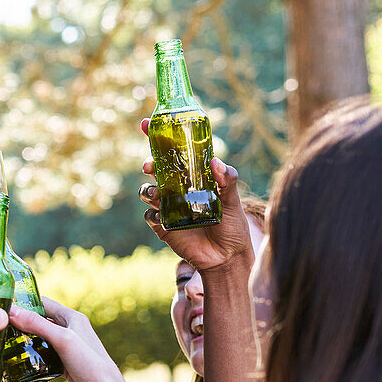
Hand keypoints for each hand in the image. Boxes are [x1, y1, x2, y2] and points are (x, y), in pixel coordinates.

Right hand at [9, 298, 153, 381]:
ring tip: (3, 342)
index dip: (25, 301)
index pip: (44, 302)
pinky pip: (44, 357)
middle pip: (41, 321)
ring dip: (25, 340)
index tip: (3, 304)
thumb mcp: (63, 340)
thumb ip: (38, 324)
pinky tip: (19, 361)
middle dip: (21, 321)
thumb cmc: (91, 367)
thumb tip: (12, 310)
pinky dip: (33, 356)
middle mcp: (71, 331)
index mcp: (74, 318)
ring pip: (41, 340)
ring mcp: (68, 350)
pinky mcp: (65, 367)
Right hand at [139, 118, 254, 274]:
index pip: (174, 152)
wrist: (226, 258)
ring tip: (158, 193)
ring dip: (149, 189)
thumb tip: (216, 162)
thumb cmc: (232, 226)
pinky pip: (150, 215)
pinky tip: (162, 216)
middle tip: (150, 165)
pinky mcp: (162, 226)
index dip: (158, 137)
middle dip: (149, 163)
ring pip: (148, 191)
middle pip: (155, 169)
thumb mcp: (234, 200)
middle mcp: (178, 189)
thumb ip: (228, 180)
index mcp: (194, 177)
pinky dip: (153, 213)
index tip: (147, 124)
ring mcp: (169, 207)